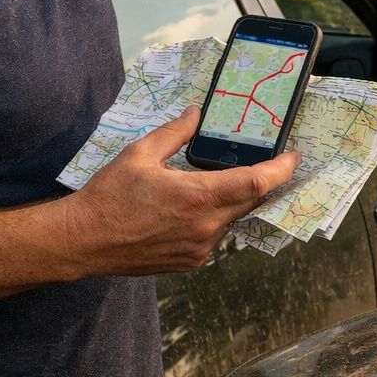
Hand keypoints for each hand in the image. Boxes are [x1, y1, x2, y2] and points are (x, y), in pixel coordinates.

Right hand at [61, 107, 298, 274]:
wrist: (83, 241)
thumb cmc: (110, 196)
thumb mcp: (140, 154)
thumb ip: (175, 132)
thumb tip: (196, 114)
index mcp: (198, 197)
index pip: (257, 184)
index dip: (281, 170)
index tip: (293, 157)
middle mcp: (206, 227)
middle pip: (250, 202)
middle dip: (260, 182)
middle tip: (263, 162)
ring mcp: (200, 249)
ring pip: (232, 219)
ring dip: (231, 201)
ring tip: (213, 184)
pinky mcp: (191, 262)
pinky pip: (215, 236)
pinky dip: (213, 219)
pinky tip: (192, 208)